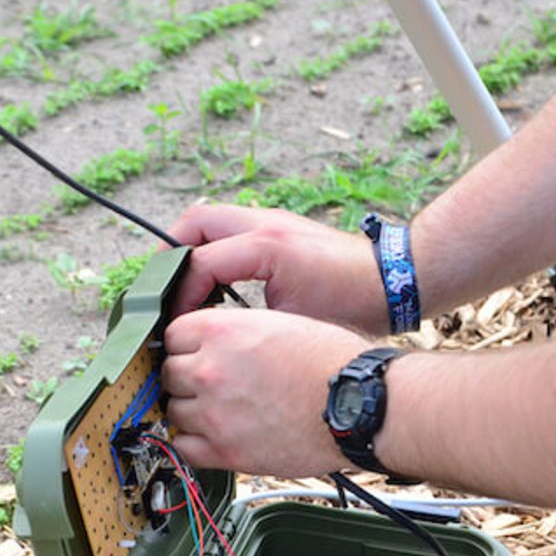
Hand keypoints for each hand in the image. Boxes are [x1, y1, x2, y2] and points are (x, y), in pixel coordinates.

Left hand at [162, 308, 371, 475]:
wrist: (358, 404)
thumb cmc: (333, 363)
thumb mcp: (279, 323)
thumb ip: (236, 333)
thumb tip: (211, 344)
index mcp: (222, 331)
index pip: (173, 335)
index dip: (188, 345)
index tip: (197, 354)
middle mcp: (210, 370)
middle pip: (168, 373)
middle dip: (187, 377)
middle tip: (212, 384)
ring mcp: (213, 414)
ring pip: (173, 411)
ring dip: (190, 410)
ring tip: (219, 410)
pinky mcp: (225, 451)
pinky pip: (183, 448)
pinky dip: (194, 443)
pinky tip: (214, 435)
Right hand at [168, 204, 389, 332]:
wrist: (394, 280)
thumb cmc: (353, 305)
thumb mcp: (296, 324)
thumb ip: (250, 325)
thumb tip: (211, 336)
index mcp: (266, 246)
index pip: (199, 264)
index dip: (180, 297)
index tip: (176, 325)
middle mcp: (265, 223)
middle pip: (194, 222)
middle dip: (170, 255)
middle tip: (162, 291)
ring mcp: (272, 219)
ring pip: (210, 220)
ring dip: (191, 248)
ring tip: (182, 287)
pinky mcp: (279, 225)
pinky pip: (230, 227)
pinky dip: (213, 248)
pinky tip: (215, 282)